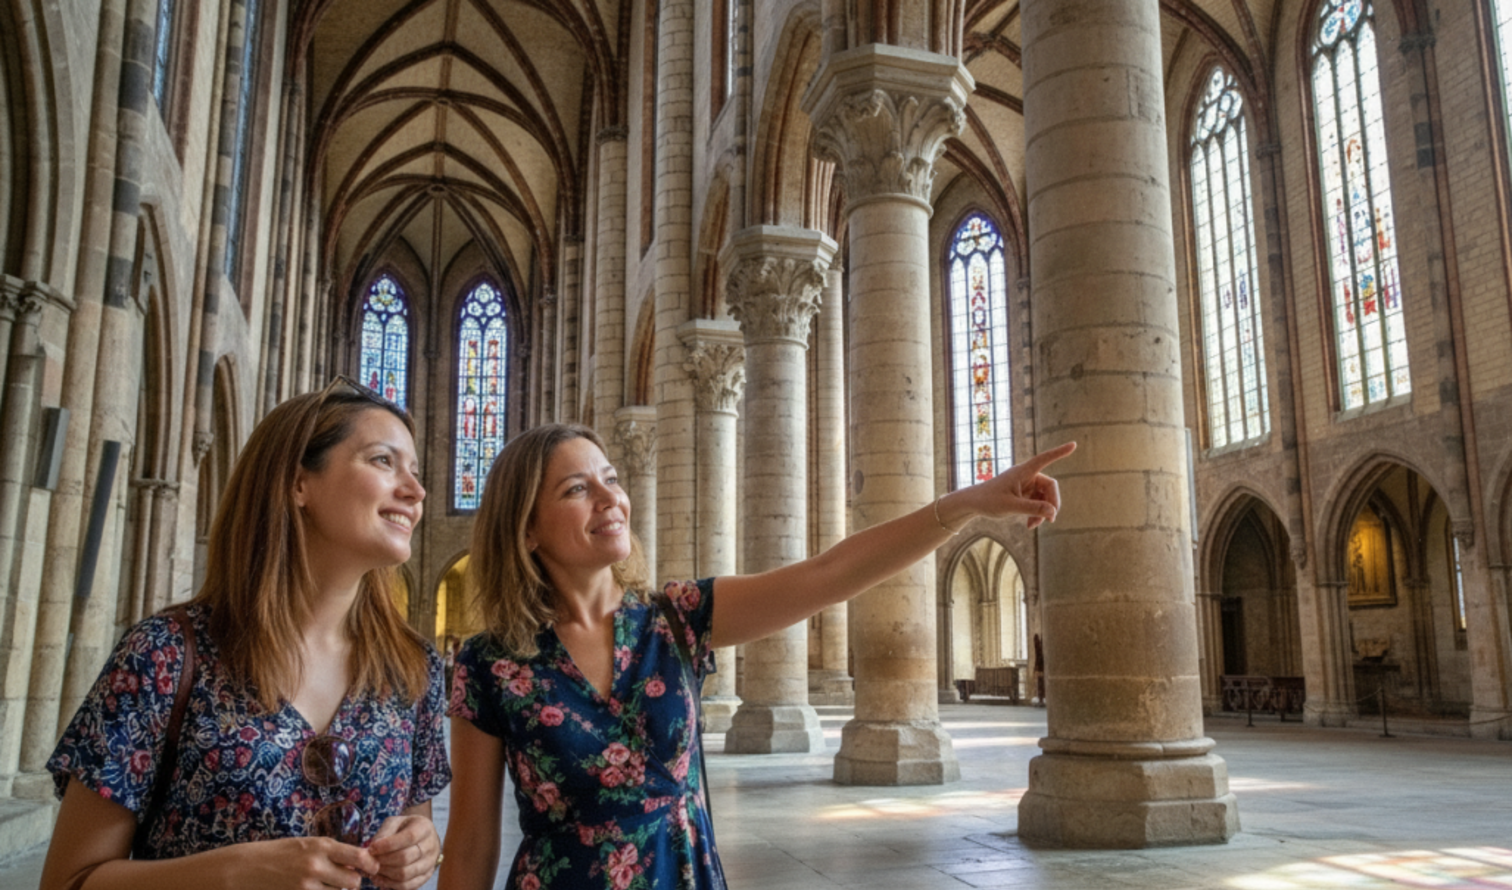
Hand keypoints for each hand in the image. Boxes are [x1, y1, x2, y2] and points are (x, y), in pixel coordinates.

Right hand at [225, 836, 379, 888]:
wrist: (245, 868)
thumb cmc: (278, 853)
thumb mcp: (307, 844)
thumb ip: (331, 852)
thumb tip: (357, 864)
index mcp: (321, 846)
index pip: (359, 856)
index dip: (370, 864)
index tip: (372, 867)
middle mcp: (316, 866)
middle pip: (354, 881)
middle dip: (352, 881)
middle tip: (343, 878)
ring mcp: (307, 886)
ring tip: (322, 883)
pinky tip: (314, 889)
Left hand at [367, 814, 441, 889]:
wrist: (421, 836)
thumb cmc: (404, 828)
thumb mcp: (395, 822)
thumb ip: (384, 833)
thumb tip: (371, 851)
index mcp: (424, 828)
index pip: (409, 837)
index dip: (388, 844)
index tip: (372, 848)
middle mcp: (431, 846)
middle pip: (406, 858)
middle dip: (383, 860)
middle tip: (370, 860)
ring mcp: (430, 863)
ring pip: (405, 874)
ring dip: (385, 874)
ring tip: (373, 870)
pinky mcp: (426, 876)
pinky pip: (408, 886)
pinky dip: (390, 884)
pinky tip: (380, 879)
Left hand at [969, 441, 1075, 527]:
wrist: (974, 504)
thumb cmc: (988, 501)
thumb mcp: (1010, 507)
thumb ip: (1032, 509)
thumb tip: (1053, 512)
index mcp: (1023, 472)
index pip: (1045, 459)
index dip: (1060, 452)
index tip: (1074, 444)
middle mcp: (1026, 476)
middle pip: (1050, 487)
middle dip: (1051, 504)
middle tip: (1050, 520)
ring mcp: (1026, 485)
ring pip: (1045, 497)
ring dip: (1043, 511)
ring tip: (1033, 525)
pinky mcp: (1024, 494)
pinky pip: (1038, 503)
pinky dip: (1036, 513)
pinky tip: (1030, 524)